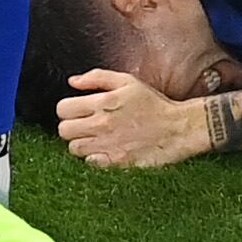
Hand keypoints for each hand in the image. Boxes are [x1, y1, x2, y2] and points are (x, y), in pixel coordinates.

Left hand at [55, 68, 212, 167]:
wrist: (178, 128)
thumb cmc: (154, 104)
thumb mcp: (128, 81)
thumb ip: (97, 77)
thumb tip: (73, 82)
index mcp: (102, 102)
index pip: (62, 109)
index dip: (68, 109)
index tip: (77, 111)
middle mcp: (101, 124)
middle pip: (64, 130)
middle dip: (71, 127)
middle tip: (85, 126)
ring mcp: (107, 145)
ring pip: (73, 149)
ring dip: (81, 144)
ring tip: (96, 139)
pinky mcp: (115, 162)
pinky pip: (89, 163)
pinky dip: (93, 158)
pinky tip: (104, 151)